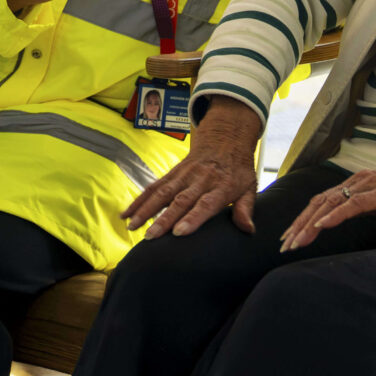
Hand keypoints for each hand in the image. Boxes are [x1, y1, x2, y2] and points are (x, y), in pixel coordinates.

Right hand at [122, 97, 260, 238]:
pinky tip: (126, 214)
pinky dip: (139, 200)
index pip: (205, 204)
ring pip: (162, 193)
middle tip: (151, 236)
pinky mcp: (172, 174)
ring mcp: (184, 176)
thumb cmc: (237, 169)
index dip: (192, 218)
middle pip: (180, 201)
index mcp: (220, 186)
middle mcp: (200, 180)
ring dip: (146, 210)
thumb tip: (248, 230)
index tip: (179, 233)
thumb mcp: (249, 186)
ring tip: (132, 227)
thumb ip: (245, 208)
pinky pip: (154, 187)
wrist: (224, 139)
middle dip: (164, 219)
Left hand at [279, 142, 375, 251]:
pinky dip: (335, 216)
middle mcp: (360, 180)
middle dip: (299, 224)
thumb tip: (346, 218)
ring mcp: (371, 184)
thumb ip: (366, 208)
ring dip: (311, 223)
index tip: (290, 238)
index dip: (303, 219)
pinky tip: (322, 227)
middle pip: (320, 201)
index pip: (323, 201)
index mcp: (359, 183)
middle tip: (284, 245)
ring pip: (332, 203)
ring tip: (296, 241)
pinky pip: (354, 204)